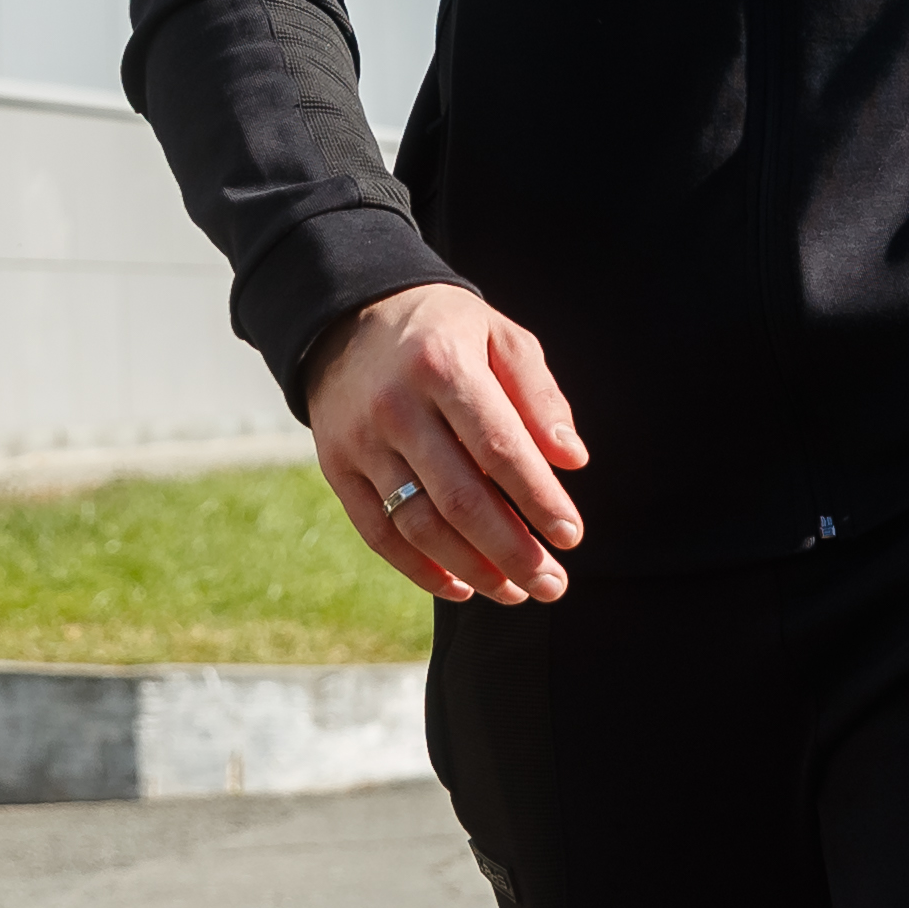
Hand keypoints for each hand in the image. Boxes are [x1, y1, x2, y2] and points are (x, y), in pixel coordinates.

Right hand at [304, 285, 588, 604]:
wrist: (350, 316)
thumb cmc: (446, 332)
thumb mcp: (500, 337)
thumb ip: (539, 395)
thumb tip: (572, 461)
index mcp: (442, 365)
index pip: (498, 447)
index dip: (538, 499)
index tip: (571, 536)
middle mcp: (395, 405)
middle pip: (459, 498)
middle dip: (512, 551)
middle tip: (553, 585)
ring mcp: (360, 440)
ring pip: (419, 525)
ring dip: (473, 570)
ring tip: (516, 591)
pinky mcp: (336, 467)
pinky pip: (379, 534)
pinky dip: (421, 570)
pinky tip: (462, 587)